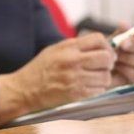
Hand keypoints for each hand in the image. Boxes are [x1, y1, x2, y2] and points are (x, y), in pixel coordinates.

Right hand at [0, 33, 114, 123]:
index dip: (106, 46)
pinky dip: (97, 89)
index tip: (104, 52)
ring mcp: (75, 78)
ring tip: (94, 79)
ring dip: (103, 78)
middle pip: (106, 57)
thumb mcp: (54, 50)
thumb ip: (75, 46)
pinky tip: (88, 87)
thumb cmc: (39, 69)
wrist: (24, 89)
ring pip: (106, 76)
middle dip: (109, 62)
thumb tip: (100, 45)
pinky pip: (99, 90)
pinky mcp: (76, 94)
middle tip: (104, 66)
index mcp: (67, 47)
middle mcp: (72, 61)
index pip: (99, 39)